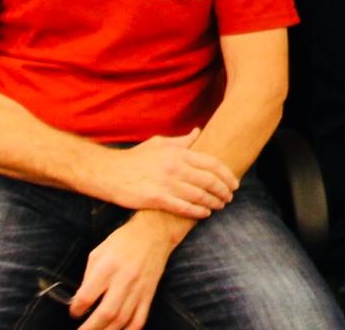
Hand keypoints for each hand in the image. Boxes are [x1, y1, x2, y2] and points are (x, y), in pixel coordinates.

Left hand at [70, 212, 182, 329]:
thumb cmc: (123, 241)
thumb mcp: (98, 252)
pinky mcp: (149, 294)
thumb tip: (79, 301)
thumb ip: (88, 277)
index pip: (87, 297)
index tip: (74, 312)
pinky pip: (139, 319)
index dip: (76, 309)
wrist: (155, 232)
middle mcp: (124, 280)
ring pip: (122, 320)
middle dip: (89, 329)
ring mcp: (139, 289)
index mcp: (107, 267)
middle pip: (106, 313)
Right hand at [101, 128, 237, 217]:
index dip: (227, 174)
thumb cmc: (135, 158)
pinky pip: (183, 207)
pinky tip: (205, 213)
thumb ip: (182, 141)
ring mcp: (166, 183)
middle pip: (209, 180)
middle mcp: (175, 167)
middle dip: (224, 190)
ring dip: (214, 201)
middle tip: (230, 197)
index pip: (212, 164)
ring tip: (221, 205)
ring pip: (199, 195)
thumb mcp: (159, 143)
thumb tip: (198, 131)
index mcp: (178, 153)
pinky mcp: (156, 199)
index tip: (234, 182)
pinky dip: (197, 211)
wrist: (109, 172)